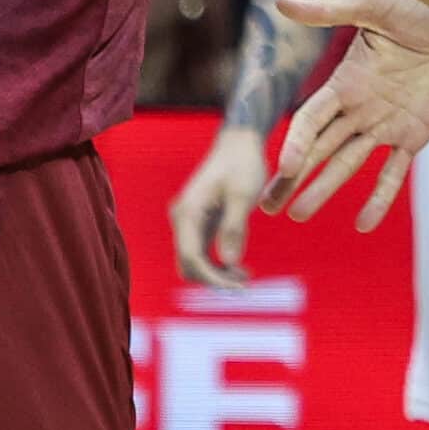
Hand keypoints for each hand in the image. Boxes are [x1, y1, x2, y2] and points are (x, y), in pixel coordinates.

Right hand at [171, 126, 268, 286]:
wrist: (239, 142)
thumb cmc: (242, 163)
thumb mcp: (242, 195)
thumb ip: (234, 228)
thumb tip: (229, 262)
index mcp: (188, 212)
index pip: (192, 258)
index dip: (213, 278)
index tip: (240, 287)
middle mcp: (182, 218)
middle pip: (188, 264)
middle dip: (214, 279)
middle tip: (246, 282)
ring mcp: (189, 221)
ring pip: (194, 261)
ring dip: (217, 273)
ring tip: (246, 276)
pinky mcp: (200, 222)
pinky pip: (202, 252)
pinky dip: (218, 263)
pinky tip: (239, 267)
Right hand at [259, 0, 428, 228]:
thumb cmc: (423, 5)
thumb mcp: (375, 5)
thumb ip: (329, 12)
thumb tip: (279, 2)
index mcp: (345, 81)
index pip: (310, 119)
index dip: (295, 143)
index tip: (283, 169)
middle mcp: (360, 107)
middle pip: (318, 148)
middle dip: (292, 178)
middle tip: (267, 207)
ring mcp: (387, 124)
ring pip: (348, 163)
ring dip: (324, 189)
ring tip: (299, 214)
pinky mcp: (416, 134)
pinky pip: (394, 172)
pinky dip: (379, 197)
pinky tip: (363, 223)